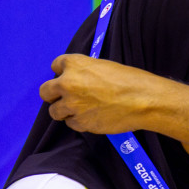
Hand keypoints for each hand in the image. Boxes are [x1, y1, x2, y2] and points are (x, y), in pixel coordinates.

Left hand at [39, 54, 178, 133]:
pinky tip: (92, 117)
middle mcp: (67, 83)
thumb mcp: (104, 66)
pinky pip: (71, 124)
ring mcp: (72, 105)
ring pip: (54, 111)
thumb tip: (78, 80)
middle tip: (65, 97)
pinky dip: (79, 122)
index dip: (62, 72)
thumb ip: (85, 72)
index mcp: (74, 64)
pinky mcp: (80, 123)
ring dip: (64, 111)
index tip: (69, 77)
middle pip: (45, 91)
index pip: (56, 66)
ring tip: (80, 110)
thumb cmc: (130, 80)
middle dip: (53, 94)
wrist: (143, 101)